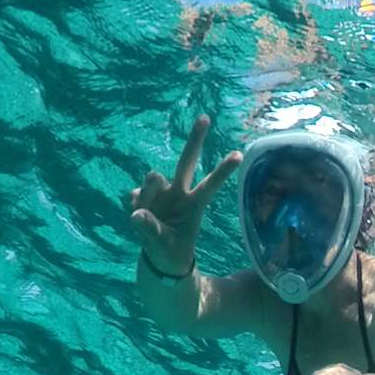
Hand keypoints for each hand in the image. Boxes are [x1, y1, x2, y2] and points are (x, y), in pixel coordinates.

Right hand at [130, 114, 240, 278]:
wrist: (159, 257)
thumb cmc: (170, 250)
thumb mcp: (163, 246)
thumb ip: (151, 230)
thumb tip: (136, 214)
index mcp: (194, 205)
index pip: (210, 185)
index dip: (222, 171)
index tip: (239, 155)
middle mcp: (179, 193)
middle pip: (186, 162)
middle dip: (195, 140)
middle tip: (205, 117)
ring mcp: (161, 193)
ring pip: (153, 178)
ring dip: (149, 192)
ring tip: (146, 215)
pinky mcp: (143, 197)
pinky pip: (135, 193)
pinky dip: (134, 204)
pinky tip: (138, 216)